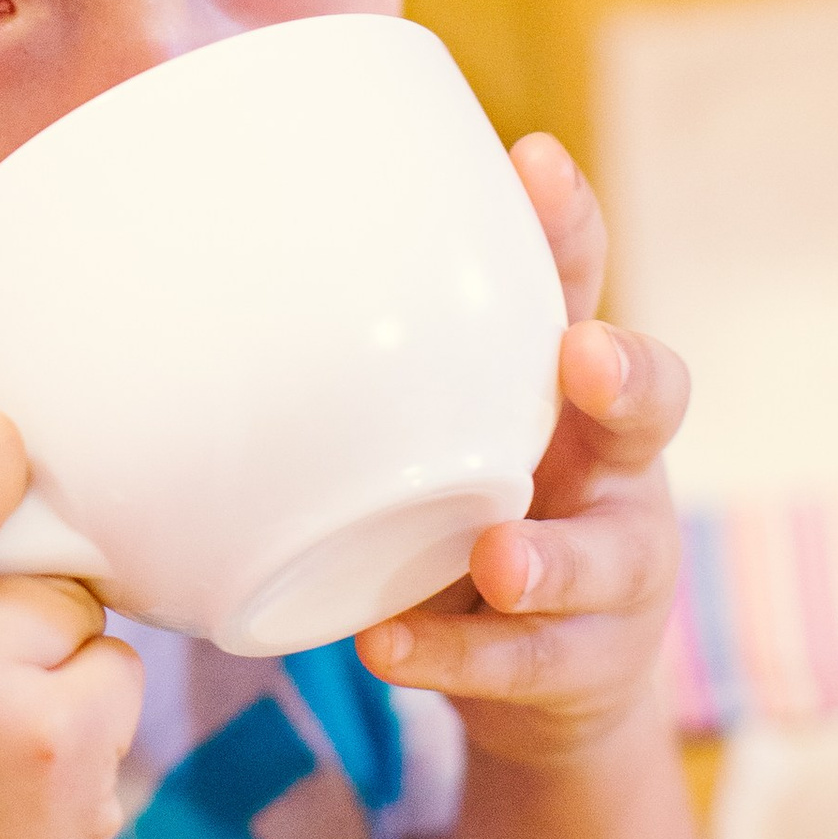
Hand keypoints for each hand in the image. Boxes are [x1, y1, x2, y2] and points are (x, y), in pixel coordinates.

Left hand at [357, 135, 689, 769]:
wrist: (539, 676)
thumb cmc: (461, 511)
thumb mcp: (430, 431)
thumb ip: (355, 370)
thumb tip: (184, 288)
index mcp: (562, 384)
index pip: (579, 286)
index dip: (566, 226)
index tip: (532, 162)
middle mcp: (612, 462)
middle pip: (652, 403)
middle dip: (626, 373)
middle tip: (583, 356)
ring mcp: (618, 565)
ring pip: (610, 557)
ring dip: (549, 555)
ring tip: (498, 557)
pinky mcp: (590, 661)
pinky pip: (529, 663)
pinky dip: (459, 655)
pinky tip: (393, 645)